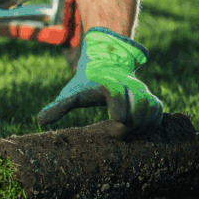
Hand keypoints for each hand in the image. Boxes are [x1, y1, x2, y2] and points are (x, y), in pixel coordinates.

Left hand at [37, 27, 162, 138]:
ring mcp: (141, 90)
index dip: (118, 106)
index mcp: (108, 83)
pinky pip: (159, 110)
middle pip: (137, 105)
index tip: (115, 121)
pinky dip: (152, 122)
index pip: (116, 92)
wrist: (105, 65)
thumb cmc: (85, 84)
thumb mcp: (70, 93)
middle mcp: (128, 85)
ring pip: (151, 108)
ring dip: (141, 124)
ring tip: (126, 134)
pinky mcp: (150, 97)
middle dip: (128, 123)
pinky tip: (139, 131)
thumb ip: (58, 107)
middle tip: (115, 133)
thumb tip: (40, 121)